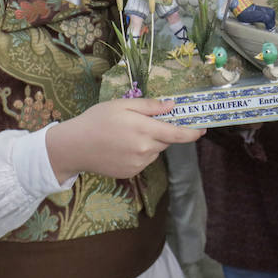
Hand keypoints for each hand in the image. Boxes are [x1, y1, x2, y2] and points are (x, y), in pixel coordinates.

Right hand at [46, 98, 203, 179]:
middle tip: (147, 123)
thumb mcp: (122, 105)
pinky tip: (122, 146)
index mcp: (144, 130)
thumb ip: (150, 106)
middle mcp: (145, 150)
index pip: (177, 134)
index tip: (203, 129)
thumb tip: (172, 106)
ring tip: (128, 134)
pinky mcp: (131, 173)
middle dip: (163, 131)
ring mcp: (138, 164)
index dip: (193, 132)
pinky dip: (140, 152)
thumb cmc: (97, 120)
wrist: (74, 146)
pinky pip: (144, 160)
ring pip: (155, 151)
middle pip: (166, 140)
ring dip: (150, 142)